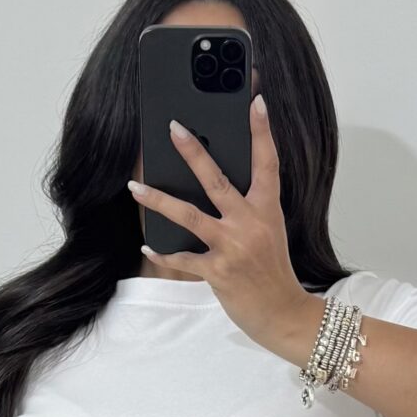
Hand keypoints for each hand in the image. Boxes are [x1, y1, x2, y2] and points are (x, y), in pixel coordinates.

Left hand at [126, 95, 316, 362]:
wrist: (282, 313)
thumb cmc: (273, 272)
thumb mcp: (269, 232)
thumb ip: (248, 209)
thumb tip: (217, 189)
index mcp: (267, 209)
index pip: (268, 162)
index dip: (262, 131)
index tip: (255, 102)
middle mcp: (250, 223)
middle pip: (217, 180)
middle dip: (193, 152)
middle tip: (172, 128)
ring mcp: (233, 246)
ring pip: (190, 215)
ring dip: (158, 200)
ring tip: (134, 187)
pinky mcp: (218, 271)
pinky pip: (182, 258)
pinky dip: (163, 253)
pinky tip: (147, 245)